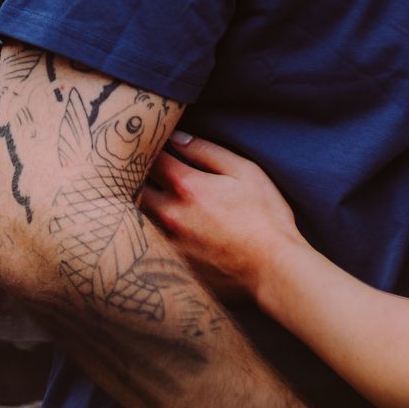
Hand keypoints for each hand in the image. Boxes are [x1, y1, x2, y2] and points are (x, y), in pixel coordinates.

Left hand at [141, 132, 301, 301]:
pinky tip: (168, 227)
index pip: (151, 158)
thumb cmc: (265, 217)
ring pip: (140, 216)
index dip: (148, 148)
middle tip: (144, 169)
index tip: (151, 144)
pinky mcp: (173, 265)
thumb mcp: (244, 171)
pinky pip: (151, 241)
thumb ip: (206, 151)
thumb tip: (177, 138)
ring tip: (153, 195)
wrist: (273, 269)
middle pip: (134, 188)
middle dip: (137, 176)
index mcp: (186, 186)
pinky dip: (152, 229)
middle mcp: (170, 214)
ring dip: (144, 203)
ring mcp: (169, 242)